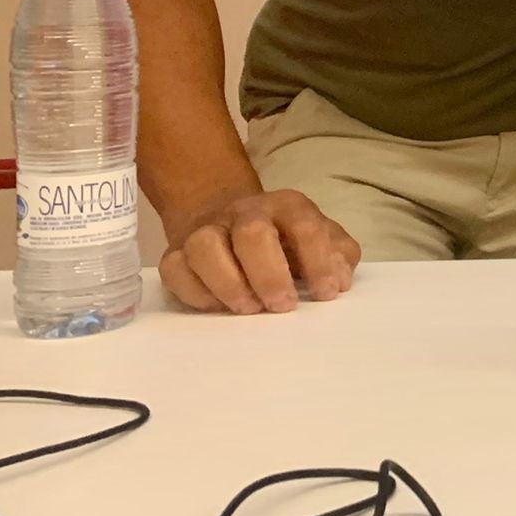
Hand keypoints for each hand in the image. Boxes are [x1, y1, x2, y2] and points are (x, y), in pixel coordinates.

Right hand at [160, 189, 359, 313]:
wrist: (228, 217)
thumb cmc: (285, 238)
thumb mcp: (321, 238)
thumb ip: (339, 255)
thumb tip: (340, 280)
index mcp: (287, 207)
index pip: (305, 227)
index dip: (319, 261)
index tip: (326, 294)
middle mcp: (245, 212)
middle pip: (252, 233)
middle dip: (269, 274)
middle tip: (283, 305)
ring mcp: (206, 229)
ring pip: (204, 247)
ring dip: (228, 283)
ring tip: (249, 308)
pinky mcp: (175, 251)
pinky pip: (175, 270)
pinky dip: (196, 292)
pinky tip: (218, 307)